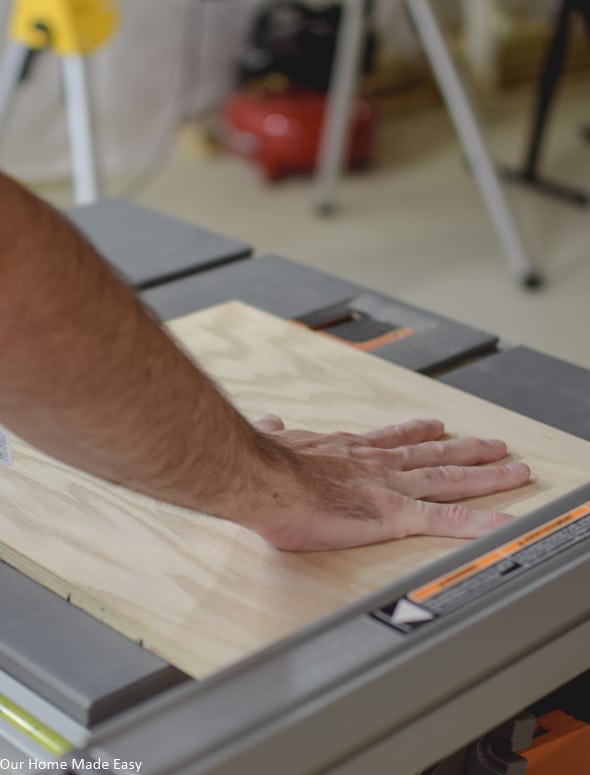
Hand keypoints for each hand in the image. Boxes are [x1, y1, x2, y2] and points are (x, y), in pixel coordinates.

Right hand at [244, 416, 530, 550]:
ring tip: (513, 469)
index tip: (435, 427)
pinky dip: (480, 522)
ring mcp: (393, 487)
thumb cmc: (266, 464)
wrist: (267, 477)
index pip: (392, 439)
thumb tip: (270, 420)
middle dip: (465, 450)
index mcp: (351, 450)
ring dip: (485, 474)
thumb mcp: (274, 437)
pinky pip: (449, 520)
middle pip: (434, 455)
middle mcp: (380, 464)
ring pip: (451, 479)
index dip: (416, 433)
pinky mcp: (398, 514)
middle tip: (493, 444)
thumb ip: (278, 431)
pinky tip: (504, 524)